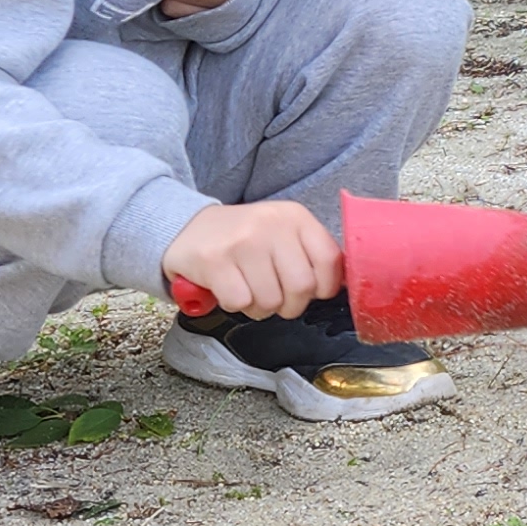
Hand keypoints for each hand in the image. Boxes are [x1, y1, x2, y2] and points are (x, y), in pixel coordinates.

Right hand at [163, 200, 341, 319]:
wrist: (186, 227)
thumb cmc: (243, 239)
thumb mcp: (283, 233)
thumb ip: (310, 254)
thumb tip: (340, 285)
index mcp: (295, 217)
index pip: (330, 260)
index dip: (325, 287)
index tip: (312, 291)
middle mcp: (271, 225)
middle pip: (302, 287)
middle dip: (291, 305)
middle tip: (276, 298)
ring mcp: (242, 241)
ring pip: (270, 300)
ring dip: (260, 308)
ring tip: (248, 291)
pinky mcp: (214, 260)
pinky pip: (240, 302)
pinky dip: (235, 305)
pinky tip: (229, 289)